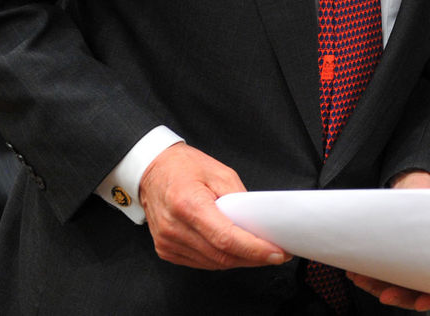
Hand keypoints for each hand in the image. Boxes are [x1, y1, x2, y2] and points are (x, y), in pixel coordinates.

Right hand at [139, 142, 290, 269]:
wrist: (153, 170)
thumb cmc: (184, 167)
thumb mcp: (220, 173)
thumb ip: (240, 200)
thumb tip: (258, 223)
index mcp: (188, 204)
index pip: (226, 238)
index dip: (254, 249)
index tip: (276, 253)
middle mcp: (174, 227)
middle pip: (221, 255)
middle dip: (254, 257)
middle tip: (276, 253)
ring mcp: (168, 242)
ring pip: (213, 263)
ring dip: (240, 260)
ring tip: (260, 251)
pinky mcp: (166, 250)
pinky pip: (201, 262)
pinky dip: (221, 259)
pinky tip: (235, 251)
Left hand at [347, 170, 429, 310]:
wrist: (414, 188)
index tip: (420, 302)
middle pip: (419, 293)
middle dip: (399, 296)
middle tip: (385, 295)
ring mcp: (413, 268)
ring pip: (397, 288)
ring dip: (378, 287)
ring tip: (362, 279)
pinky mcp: (396, 265)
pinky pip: (383, 278)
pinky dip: (370, 278)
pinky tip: (358, 272)